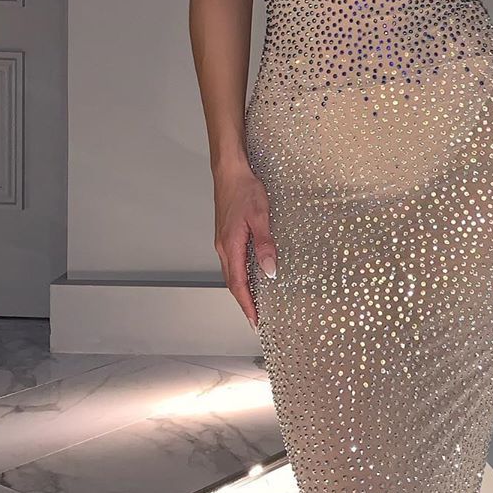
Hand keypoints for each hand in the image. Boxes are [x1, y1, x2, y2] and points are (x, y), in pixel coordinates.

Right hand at [213, 161, 276, 328]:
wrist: (229, 171)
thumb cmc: (244, 190)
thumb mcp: (260, 216)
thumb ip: (265, 245)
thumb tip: (269, 271)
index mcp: (230, 246)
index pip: (238, 284)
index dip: (247, 304)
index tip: (254, 321)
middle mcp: (223, 247)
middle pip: (233, 282)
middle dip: (244, 302)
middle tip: (256, 318)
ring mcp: (223, 241)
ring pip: (232, 272)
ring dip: (242, 290)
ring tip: (254, 302)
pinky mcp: (226, 235)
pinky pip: (233, 261)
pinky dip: (240, 275)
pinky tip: (250, 275)